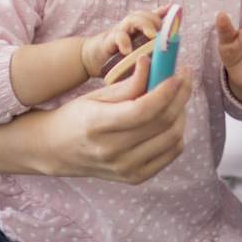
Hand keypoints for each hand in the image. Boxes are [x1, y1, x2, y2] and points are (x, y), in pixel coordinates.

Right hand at [34, 66, 189, 183]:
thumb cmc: (76, 117)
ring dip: (182, 113)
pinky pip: (170, 154)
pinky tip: (172, 118)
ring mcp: (125, 168)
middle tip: (185, 77)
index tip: (178, 72)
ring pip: (172, 138)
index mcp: (96, 125)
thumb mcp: (95, 95)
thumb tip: (152, 64)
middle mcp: (111, 152)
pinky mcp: (135, 177)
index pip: (142, 109)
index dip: (166, 90)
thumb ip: (127, 84)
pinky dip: (177, 133)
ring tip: (178, 96)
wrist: (57, 150)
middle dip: (180, 96)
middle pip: (162, 123)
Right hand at [81, 6, 170, 81]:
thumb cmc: (118, 58)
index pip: (153, 16)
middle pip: (144, 14)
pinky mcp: (108, 41)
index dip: (163, 12)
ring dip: (144, 24)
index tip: (173, 9)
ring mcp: (120, 32)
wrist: (92, 60)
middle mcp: (130, 27)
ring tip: (152, 35)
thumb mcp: (139, 54)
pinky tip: (128, 50)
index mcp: (139, 30)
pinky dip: (124, 41)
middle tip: (163, 31)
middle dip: (155, 19)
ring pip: (133, 19)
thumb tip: (171, 46)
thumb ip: (153, 49)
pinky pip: (117, 36)